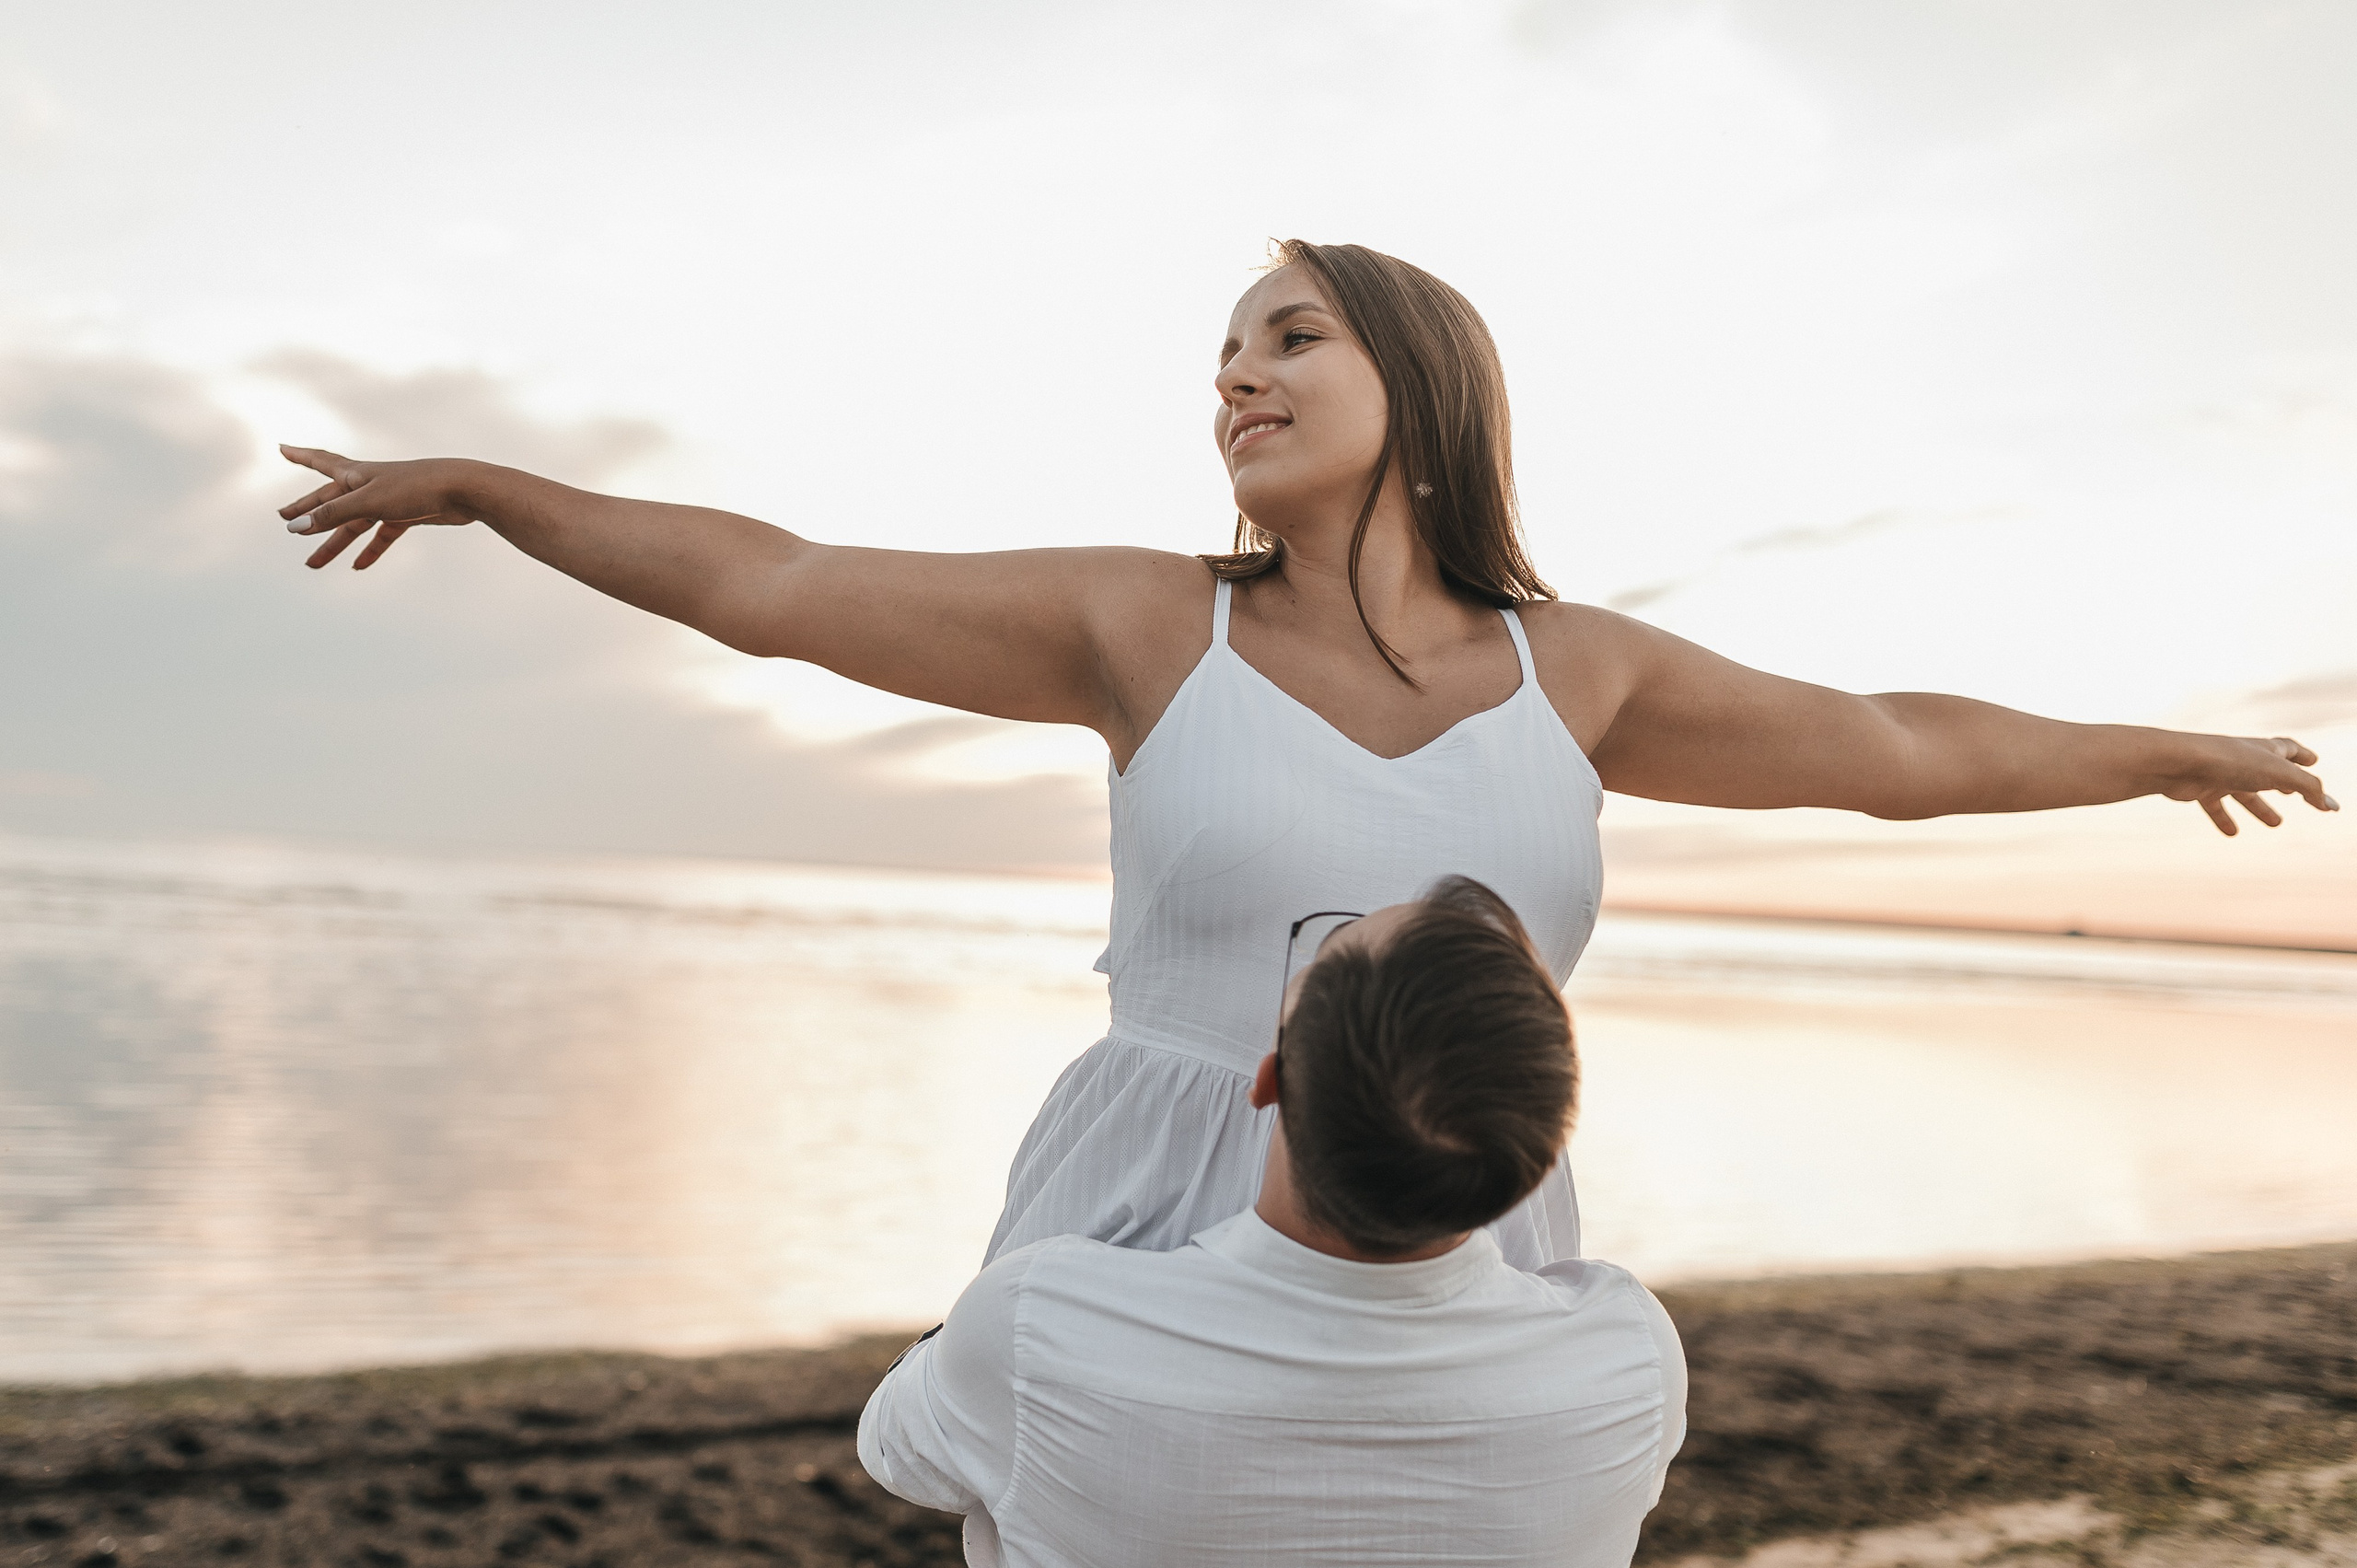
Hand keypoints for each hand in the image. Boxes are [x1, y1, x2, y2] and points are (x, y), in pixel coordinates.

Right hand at [277, 446, 477, 568]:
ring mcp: (388, 500)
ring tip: (312, 563)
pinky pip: (382, 535)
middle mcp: (369, 485)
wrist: (464, 490)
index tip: (282, 448)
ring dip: (334, 543)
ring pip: (354, 524)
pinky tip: (359, 566)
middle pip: (331, 501)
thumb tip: (296, 528)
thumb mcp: (368, 502)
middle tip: (285, 520)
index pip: (320, 462)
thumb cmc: (416, 487)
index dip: (300, 456)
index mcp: (356, 474)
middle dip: (309, 511)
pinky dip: (370, 550)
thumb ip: (333, 515)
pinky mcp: (408, 515)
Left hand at [2163, 735, 2338, 835]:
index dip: (2302, 756)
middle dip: (2284, 785)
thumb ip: (2309, 788)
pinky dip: (2224, 819)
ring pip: (2244, 793)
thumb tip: (2333, 806)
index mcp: (2264, 750)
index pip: (2289, 749)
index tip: (2313, 760)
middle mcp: (2243, 760)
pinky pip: (2214, 806)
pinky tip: (2232, 834)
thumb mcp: (2279, 773)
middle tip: (2293, 795)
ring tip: (2277, 824)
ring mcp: (2221, 774)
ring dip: (2260, 808)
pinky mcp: (2200, 788)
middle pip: (2268, 773)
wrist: (2179, 763)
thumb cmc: (2230, 761)